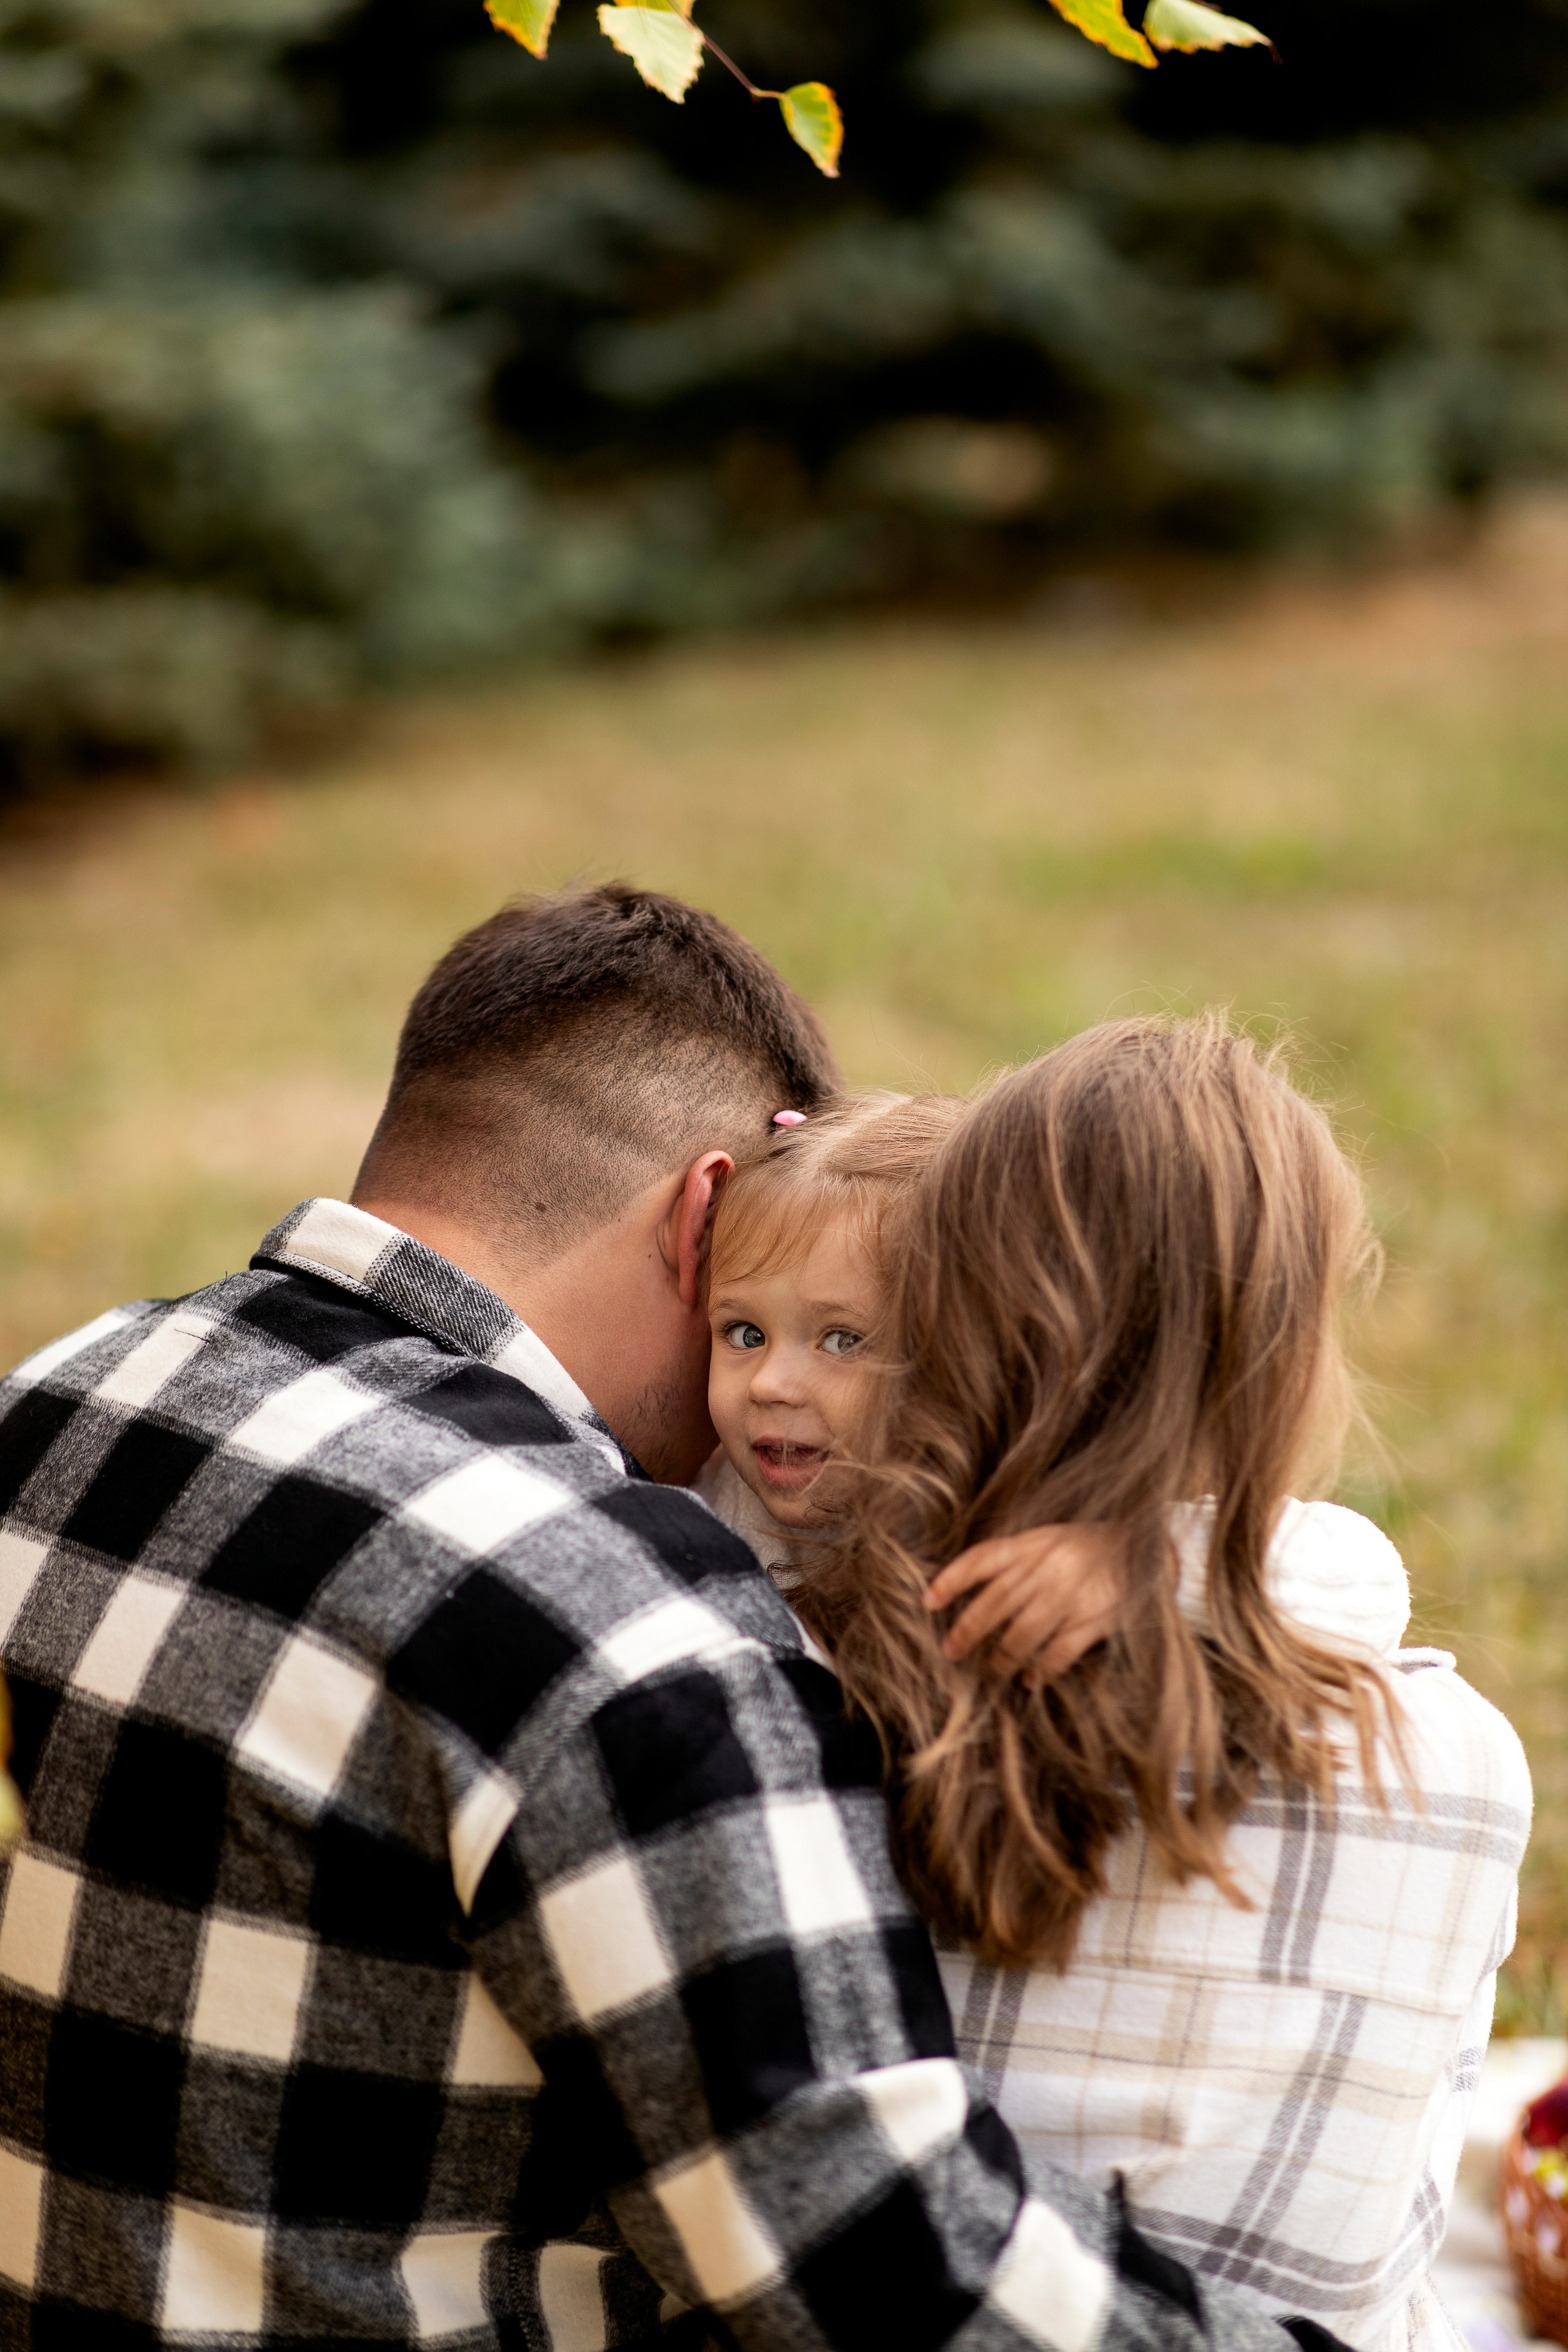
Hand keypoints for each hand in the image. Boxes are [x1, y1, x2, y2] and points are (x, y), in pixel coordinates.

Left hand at [924, 1524, 1123, 1685]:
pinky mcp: (1096, 1619)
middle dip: (968, 1630)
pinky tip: (1031, 1681)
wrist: (1146, 1546)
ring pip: (1023, 1632)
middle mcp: (1047, 1568)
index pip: (981, 1560)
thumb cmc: (1088, 1545)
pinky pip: (1059, 1651)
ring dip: (1002, 1657)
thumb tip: (970, 1591)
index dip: (951, 1580)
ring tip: (992, 1670)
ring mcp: (1071, 1594)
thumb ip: (1015, 1558)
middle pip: (995, 1603)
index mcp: (1032, 1543)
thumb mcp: (1049, 1538)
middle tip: (951, 1651)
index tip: (928, 1602)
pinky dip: (1042, 1670)